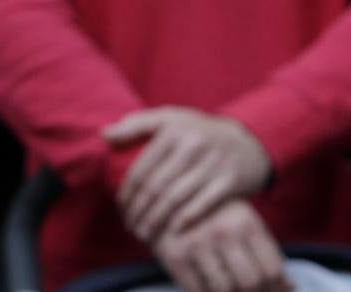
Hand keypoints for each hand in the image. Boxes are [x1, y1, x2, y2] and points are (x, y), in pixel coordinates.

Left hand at [104, 107, 271, 240]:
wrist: (247, 141)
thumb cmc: (198, 131)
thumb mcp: (169, 118)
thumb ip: (136, 124)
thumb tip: (104, 134)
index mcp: (172, 129)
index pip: (141, 167)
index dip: (128, 192)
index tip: (121, 208)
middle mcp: (192, 145)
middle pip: (156, 186)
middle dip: (139, 210)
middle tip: (130, 226)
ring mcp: (212, 163)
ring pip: (176, 198)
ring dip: (157, 220)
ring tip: (145, 233)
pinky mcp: (230, 181)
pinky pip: (202, 205)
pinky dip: (184, 220)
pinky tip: (172, 230)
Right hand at [154, 199, 289, 291]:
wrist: (163, 196)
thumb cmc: (212, 213)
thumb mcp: (242, 222)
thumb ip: (266, 251)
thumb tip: (290, 286)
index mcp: (245, 222)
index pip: (272, 270)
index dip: (274, 287)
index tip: (267, 288)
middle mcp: (222, 232)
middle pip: (250, 283)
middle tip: (245, 289)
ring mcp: (197, 244)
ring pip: (224, 290)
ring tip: (225, 284)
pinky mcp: (175, 256)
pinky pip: (197, 290)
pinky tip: (206, 283)